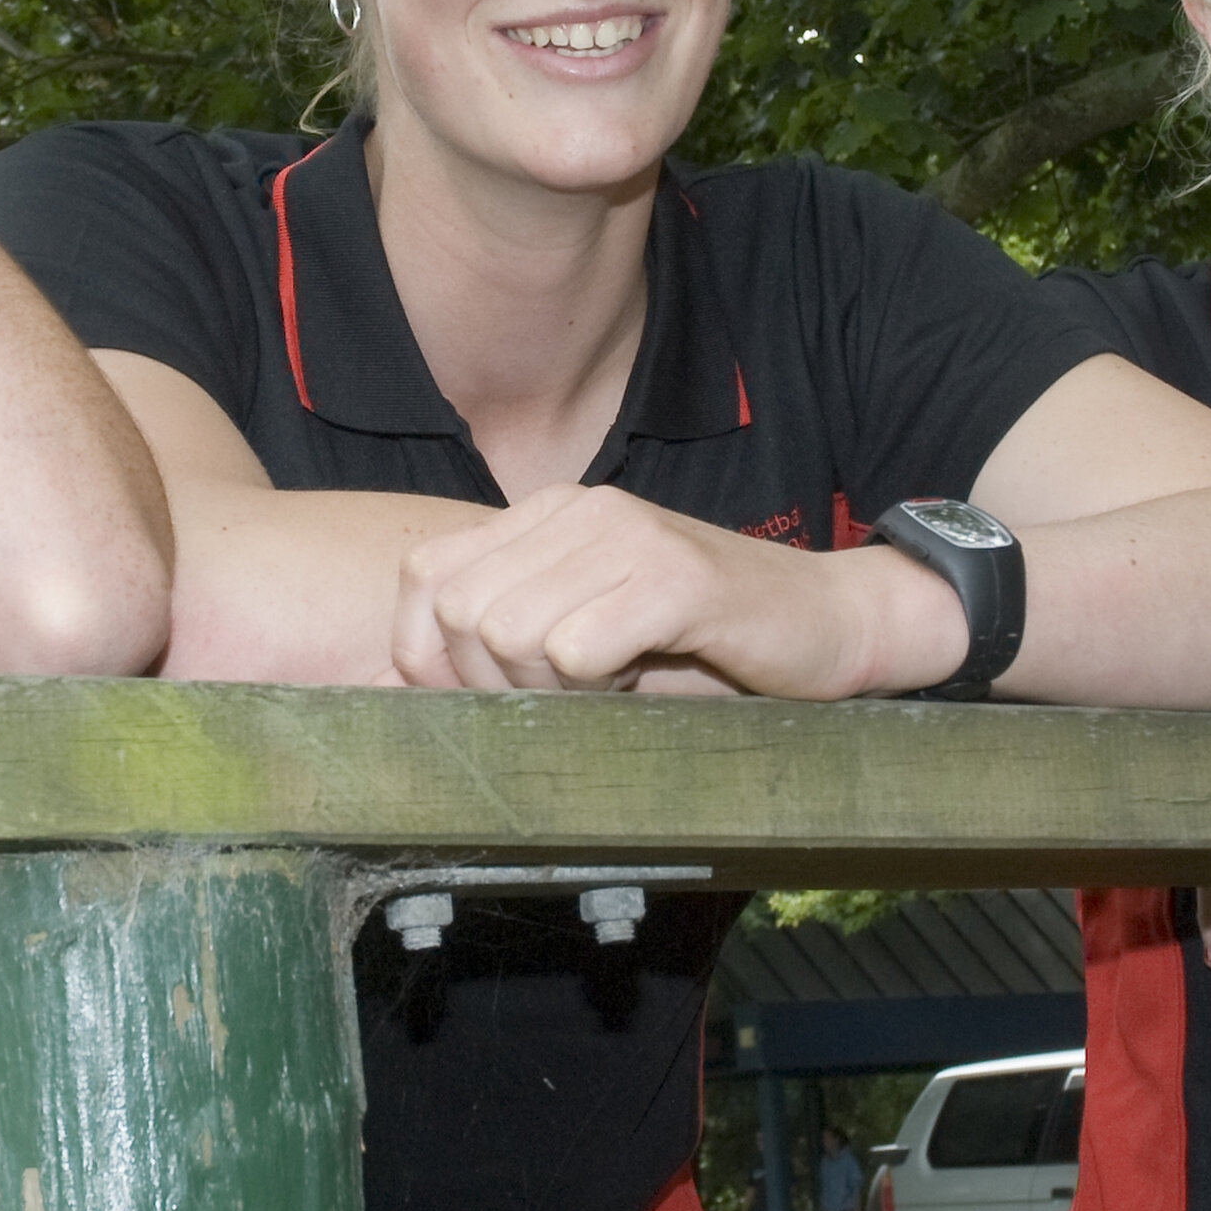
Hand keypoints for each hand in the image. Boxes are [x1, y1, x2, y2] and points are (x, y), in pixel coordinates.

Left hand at [390, 486, 962, 695]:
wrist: (829, 623)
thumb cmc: (705, 646)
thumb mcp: (579, 643)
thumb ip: (487, 656)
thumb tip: (382, 691)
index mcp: (545, 515)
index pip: (422, 579)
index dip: (430, 658)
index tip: (489, 699)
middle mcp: (576, 509)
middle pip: (458, 616)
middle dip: (494, 687)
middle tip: (562, 700)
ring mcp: (626, 536)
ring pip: (508, 635)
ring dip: (547, 692)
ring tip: (606, 690)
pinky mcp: (673, 577)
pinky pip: (575, 649)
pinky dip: (592, 691)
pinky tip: (636, 685)